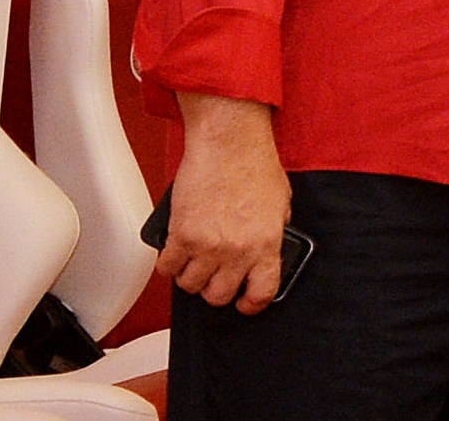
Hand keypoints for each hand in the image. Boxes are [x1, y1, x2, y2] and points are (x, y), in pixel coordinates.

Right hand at [157, 98, 293, 310]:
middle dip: (216, 289)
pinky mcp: (181, 234)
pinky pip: (167, 267)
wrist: (229, 144)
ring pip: (190, 286)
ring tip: (195, 261)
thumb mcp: (281, 205)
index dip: (251, 304)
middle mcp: (236, 250)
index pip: (261, 293)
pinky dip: (169, 264)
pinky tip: (176, 253)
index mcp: (265, 245)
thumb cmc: (255, 166)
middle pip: (218, 296)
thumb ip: (272, 233)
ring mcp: (206, 245)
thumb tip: (263, 252)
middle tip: (215, 275)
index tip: (244, 303)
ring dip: (191, 277)